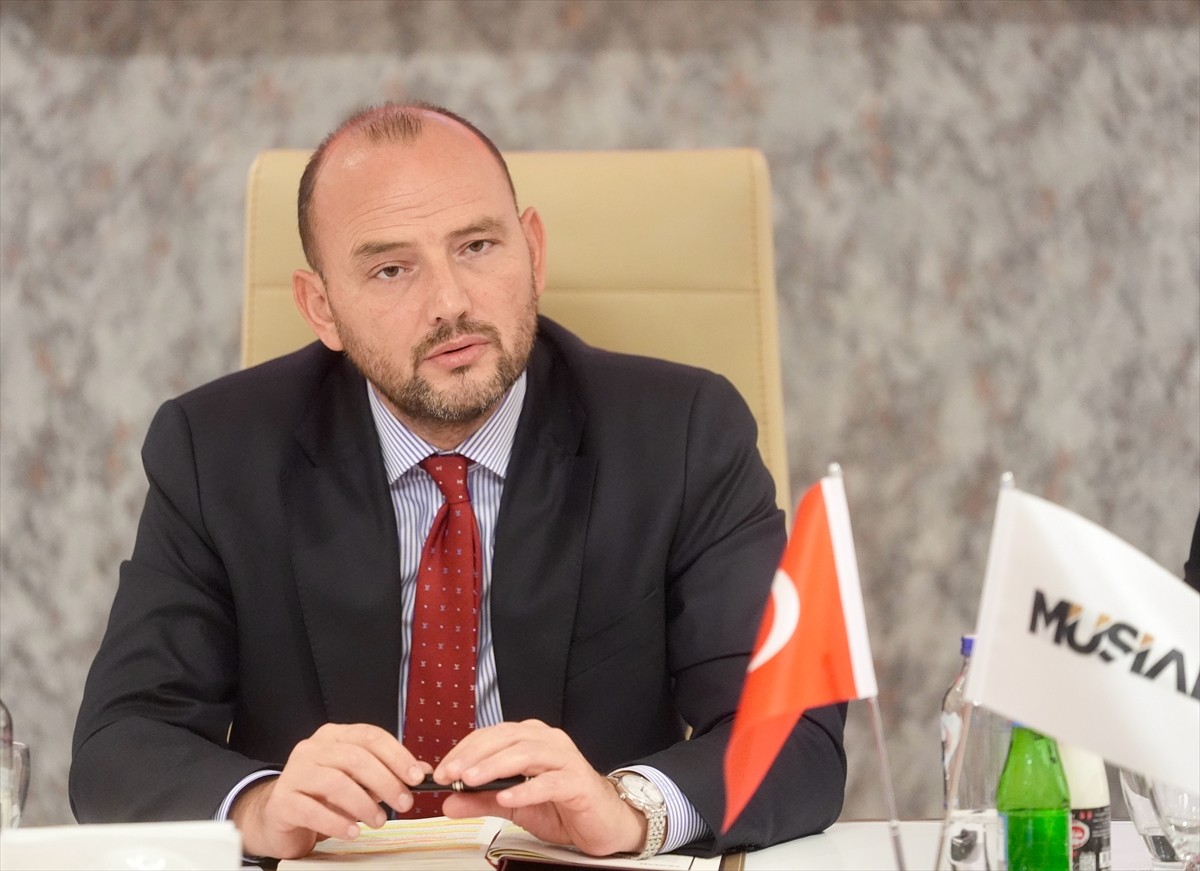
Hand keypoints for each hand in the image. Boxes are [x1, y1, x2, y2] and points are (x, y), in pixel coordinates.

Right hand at [230, 723, 430, 858]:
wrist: (280, 815)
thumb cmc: (323, 794)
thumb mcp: (357, 779)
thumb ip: (386, 772)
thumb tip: (423, 771)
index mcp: (334, 736)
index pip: (371, 736)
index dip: (397, 756)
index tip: (416, 777)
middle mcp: (313, 748)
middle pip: (356, 758)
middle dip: (386, 782)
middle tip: (404, 803)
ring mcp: (294, 772)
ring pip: (336, 783)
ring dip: (364, 804)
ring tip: (379, 821)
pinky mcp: (283, 801)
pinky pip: (312, 810)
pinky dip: (337, 822)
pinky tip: (352, 832)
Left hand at [434, 719, 647, 856]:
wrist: (603, 823)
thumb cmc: (561, 807)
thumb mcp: (512, 805)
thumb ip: (481, 801)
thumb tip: (448, 801)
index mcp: (531, 740)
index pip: (492, 735)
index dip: (464, 750)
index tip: (440, 771)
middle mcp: (549, 742)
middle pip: (507, 738)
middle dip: (474, 755)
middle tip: (450, 773)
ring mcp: (566, 759)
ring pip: (526, 753)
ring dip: (495, 766)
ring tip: (471, 780)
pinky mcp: (579, 782)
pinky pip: (550, 782)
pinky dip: (526, 789)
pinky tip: (506, 797)